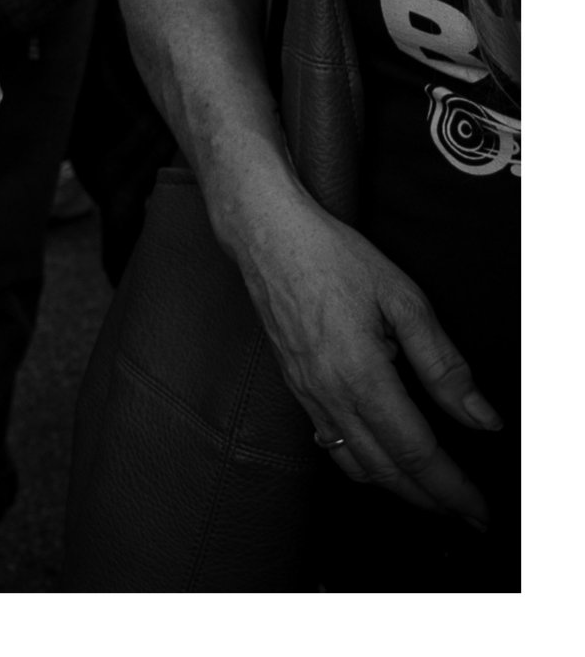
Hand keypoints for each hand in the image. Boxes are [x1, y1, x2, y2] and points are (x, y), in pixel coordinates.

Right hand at [232, 182, 500, 527]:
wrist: (264, 232)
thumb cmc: (330, 255)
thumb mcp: (402, 298)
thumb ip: (444, 364)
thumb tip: (481, 417)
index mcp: (360, 374)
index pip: (416, 452)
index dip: (453, 489)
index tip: (480, 510)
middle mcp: (329, 394)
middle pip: (387, 471)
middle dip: (432, 500)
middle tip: (469, 514)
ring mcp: (306, 393)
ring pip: (355, 465)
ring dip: (398, 489)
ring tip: (432, 494)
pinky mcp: (294, 385)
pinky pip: (330, 444)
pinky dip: (362, 466)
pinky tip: (380, 458)